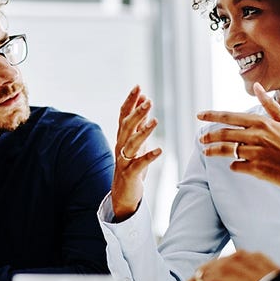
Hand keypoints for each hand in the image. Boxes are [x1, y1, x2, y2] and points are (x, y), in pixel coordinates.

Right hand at [111, 85, 161, 220]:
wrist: (122, 193)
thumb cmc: (131, 166)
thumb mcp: (136, 143)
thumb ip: (139, 124)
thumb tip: (145, 104)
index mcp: (122, 137)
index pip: (124, 115)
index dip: (130, 101)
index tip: (138, 87)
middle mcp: (120, 146)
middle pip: (126, 126)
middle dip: (137, 113)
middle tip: (148, 100)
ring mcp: (124, 160)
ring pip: (131, 143)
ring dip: (143, 131)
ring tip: (155, 121)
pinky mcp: (130, 174)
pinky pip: (139, 164)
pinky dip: (149, 156)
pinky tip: (159, 150)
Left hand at [197, 82, 279, 210]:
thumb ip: (268, 104)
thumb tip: (256, 85)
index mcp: (262, 122)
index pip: (230, 116)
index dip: (212, 115)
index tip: (199, 115)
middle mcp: (257, 136)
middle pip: (224, 133)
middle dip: (209, 136)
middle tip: (201, 139)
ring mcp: (256, 153)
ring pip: (226, 150)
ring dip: (213, 151)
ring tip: (206, 151)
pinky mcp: (256, 169)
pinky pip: (236, 166)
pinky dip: (234, 165)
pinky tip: (236, 165)